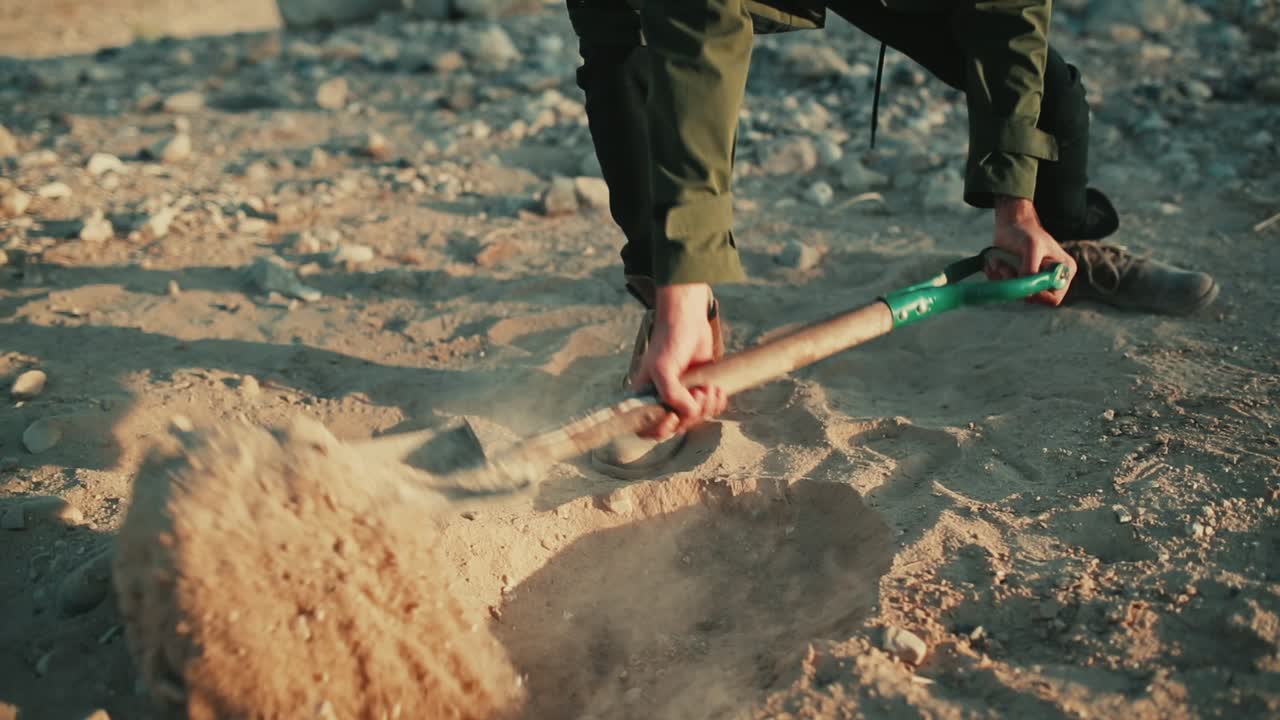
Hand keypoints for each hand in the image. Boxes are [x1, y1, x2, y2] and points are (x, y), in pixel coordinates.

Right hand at [631, 283, 727, 439]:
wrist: (688, 320)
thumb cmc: (669, 341)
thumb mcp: (662, 368)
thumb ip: (671, 394)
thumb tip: (689, 414)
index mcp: (646, 396)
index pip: (649, 428)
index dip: (662, 429)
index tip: (673, 416)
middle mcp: (663, 399)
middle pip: (677, 426)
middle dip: (691, 414)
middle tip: (698, 394)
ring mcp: (683, 396)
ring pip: (695, 419)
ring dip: (706, 407)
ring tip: (710, 388)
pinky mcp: (701, 389)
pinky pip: (709, 409)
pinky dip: (716, 403)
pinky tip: (717, 389)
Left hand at [986, 196, 1076, 305]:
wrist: (1009, 224)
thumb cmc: (1025, 232)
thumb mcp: (1032, 247)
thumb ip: (1030, 268)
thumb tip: (1025, 289)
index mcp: (1063, 271)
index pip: (1054, 299)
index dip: (1037, 296)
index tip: (1022, 282)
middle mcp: (1051, 279)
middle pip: (1033, 299)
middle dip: (1017, 285)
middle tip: (1007, 268)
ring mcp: (1034, 281)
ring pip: (1017, 294)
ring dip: (1005, 280)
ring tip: (1002, 262)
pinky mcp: (1019, 280)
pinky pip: (1006, 289)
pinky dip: (998, 278)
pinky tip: (998, 263)